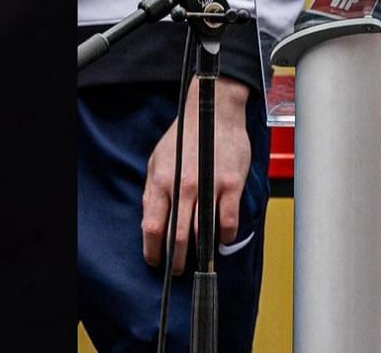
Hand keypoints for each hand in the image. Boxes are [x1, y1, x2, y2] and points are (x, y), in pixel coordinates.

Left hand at [142, 76, 253, 274]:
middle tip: (178, 269)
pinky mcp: (231, 185)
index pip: (152, 226)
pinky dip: (225, 237)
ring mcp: (208, 187)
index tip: (156, 262)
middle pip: (177, 237)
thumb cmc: (185, 136)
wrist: (213, 111)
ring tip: (199, 258)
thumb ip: (152, 191)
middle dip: (176, 261)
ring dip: (200, 252)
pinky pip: (228, 223)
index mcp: (162, 181)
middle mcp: (183, 186)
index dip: (153, 250)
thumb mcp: (157, 160)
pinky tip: (221, 238)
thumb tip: (149, 220)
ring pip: (203, 234)